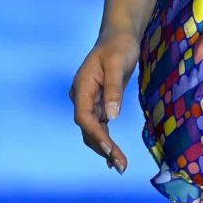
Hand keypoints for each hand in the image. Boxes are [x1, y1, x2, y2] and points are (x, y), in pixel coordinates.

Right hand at [69, 27, 140, 172]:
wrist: (119, 36)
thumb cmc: (119, 46)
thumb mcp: (118, 64)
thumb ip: (114, 89)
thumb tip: (112, 117)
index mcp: (82, 86)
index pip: (84, 116)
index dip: (96, 134)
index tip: (110, 149)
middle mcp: (82, 96)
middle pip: (88, 128)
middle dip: (102, 148)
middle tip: (120, 166)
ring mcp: (89, 101)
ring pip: (93, 130)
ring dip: (104, 148)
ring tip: (119, 166)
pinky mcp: (99, 103)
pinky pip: (100, 127)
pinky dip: (106, 141)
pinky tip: (113, 157)